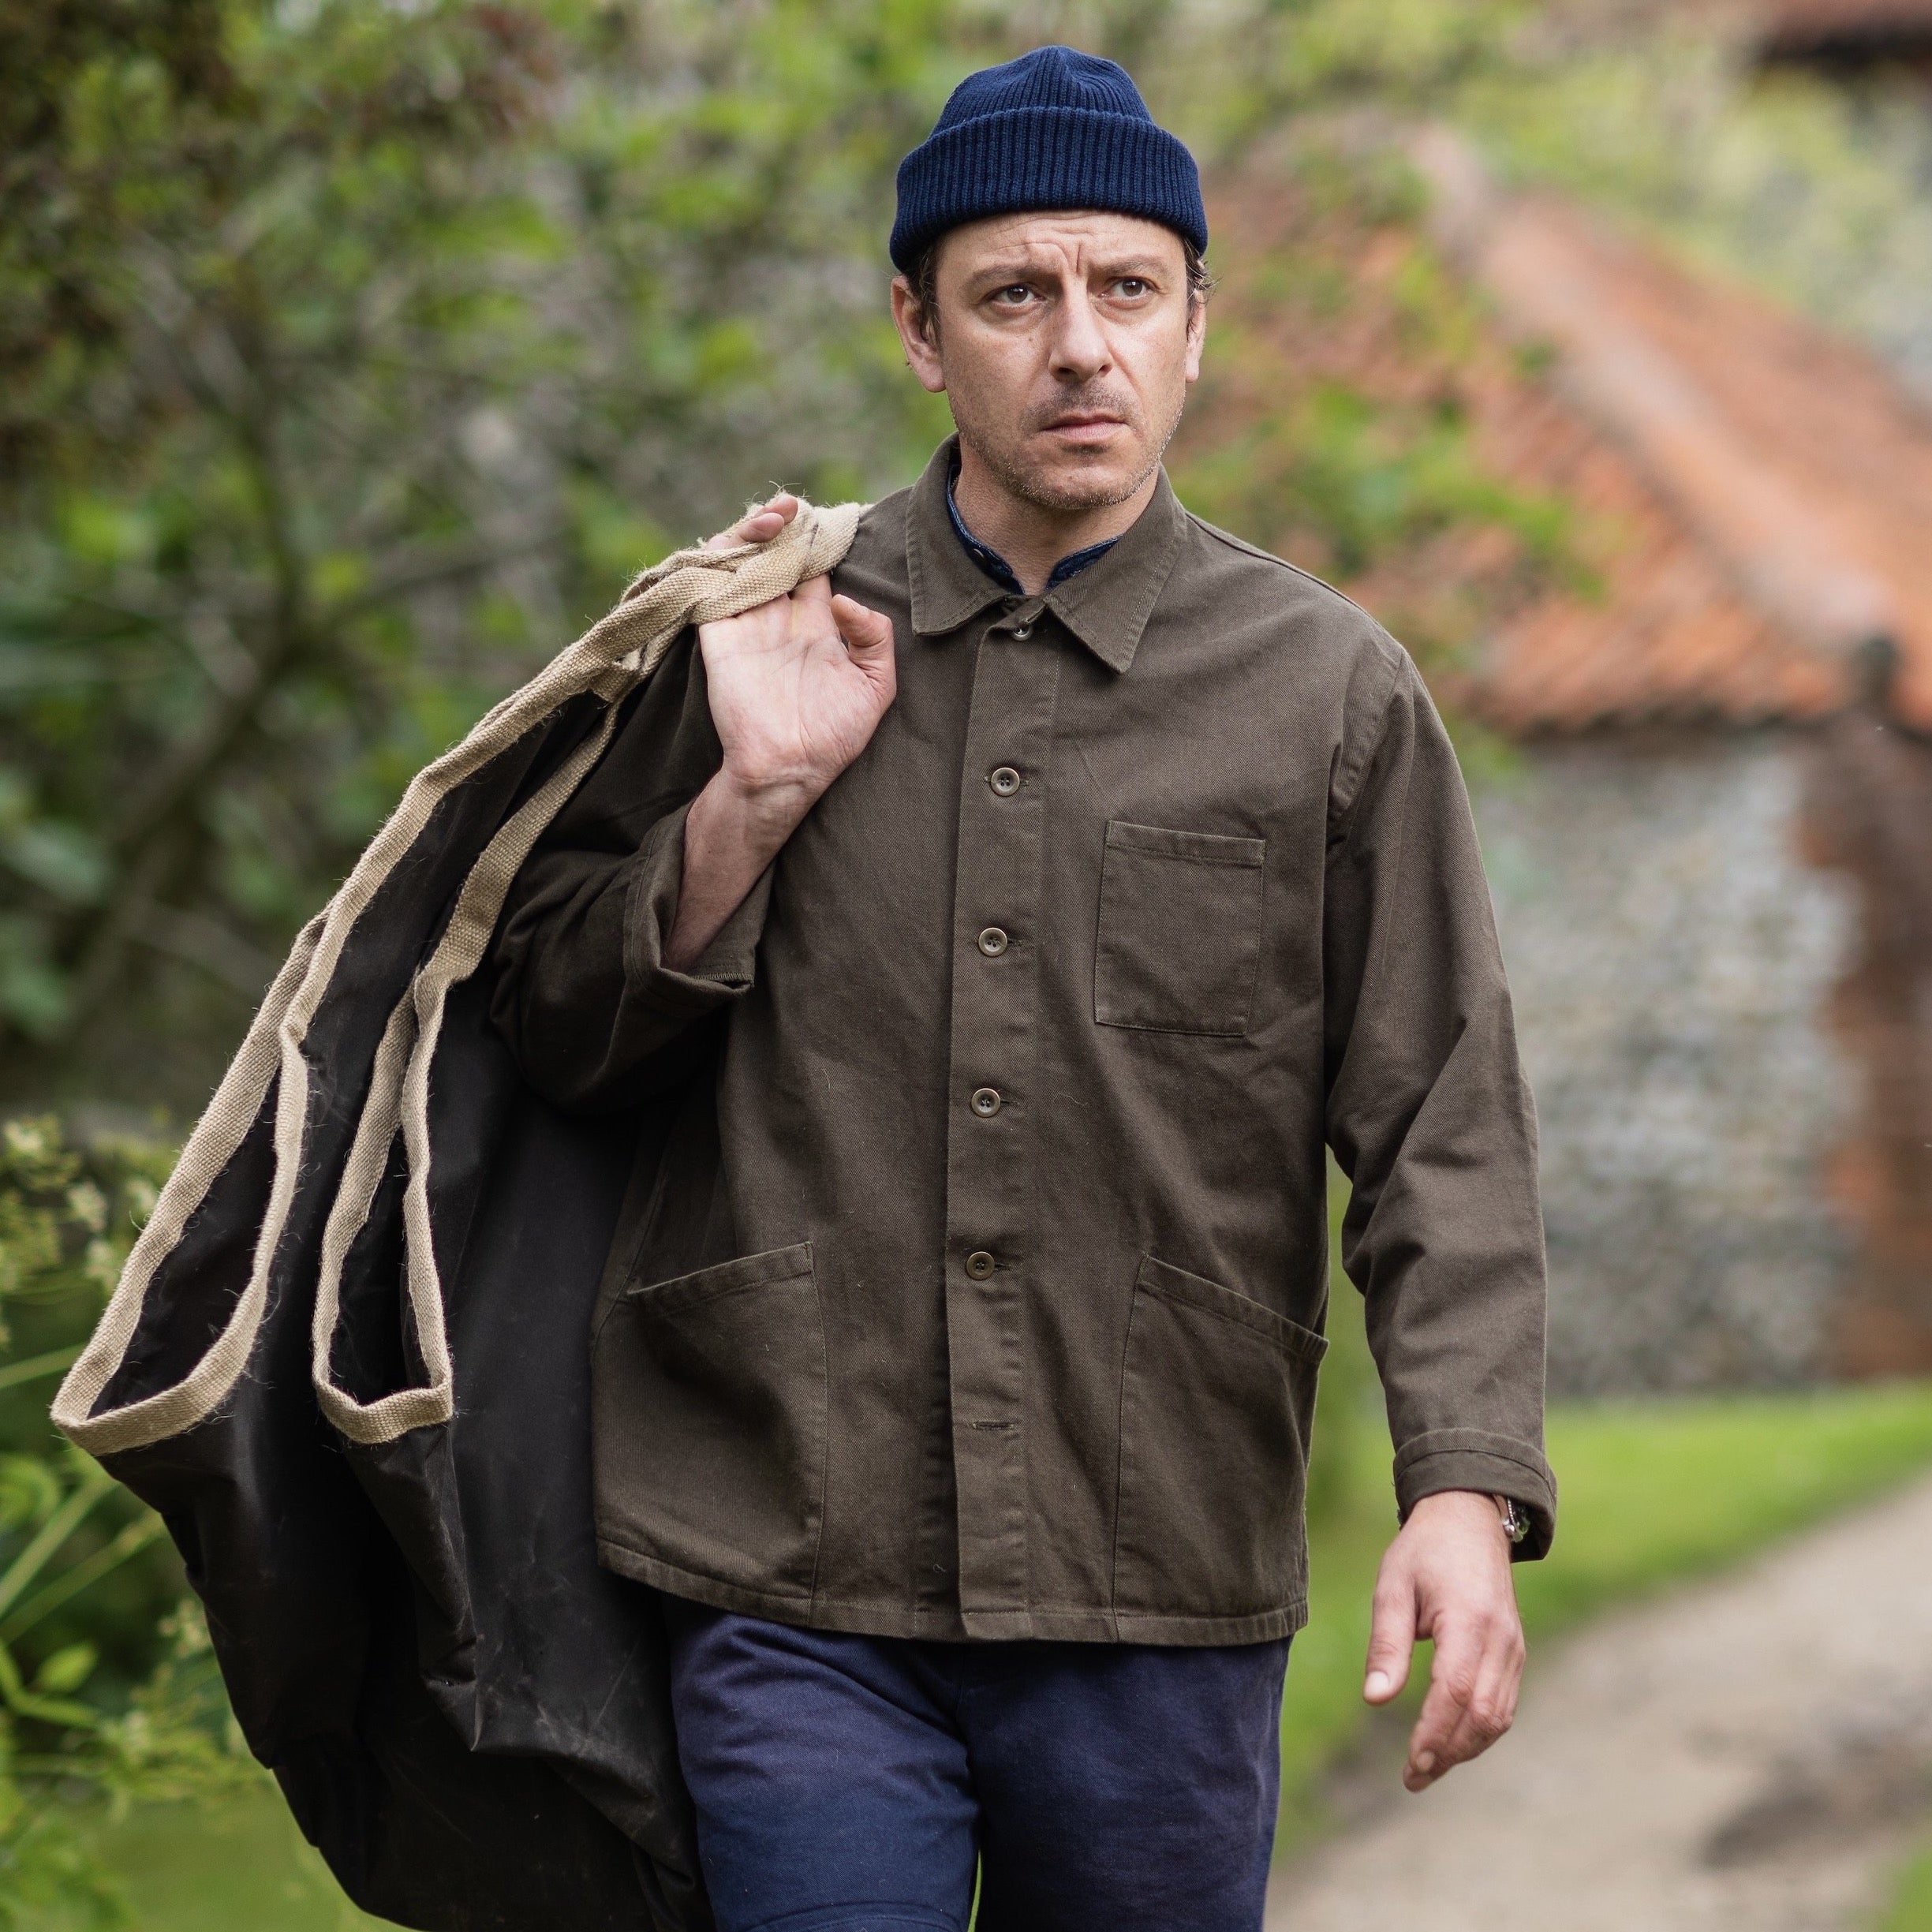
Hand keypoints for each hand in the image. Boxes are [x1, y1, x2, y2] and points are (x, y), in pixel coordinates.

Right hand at [661, 496, 894, 973]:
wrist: (787, 769)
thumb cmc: (834, 737)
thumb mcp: (875, 686)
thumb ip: (875, 638)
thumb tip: (843, 597)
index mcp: (816, 623)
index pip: (814, 564)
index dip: (819, 536)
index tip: (830, 518)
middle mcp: (779, 616)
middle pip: (776, 550)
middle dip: (785, 522)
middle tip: (796, 508)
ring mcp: (746, 621)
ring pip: (744, 556)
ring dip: (755, 528)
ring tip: (776, 516)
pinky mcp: (718, 631)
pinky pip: (712, 581)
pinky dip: (722, 554)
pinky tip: (748, 541)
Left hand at [1363, 1490, 1524, 1792]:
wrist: (1468, 1518)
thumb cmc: (1423, 1551)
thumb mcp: (1393, 1587)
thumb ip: (1387, 1645)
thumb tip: (1375, 1700)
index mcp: (1468, 1619)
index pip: (1455, 1692)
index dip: (1434, 1734)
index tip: (1410, 1765)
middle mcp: (1500, 1639)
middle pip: (1482, 1715)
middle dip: (1448, 1753)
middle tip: (1412, 1778)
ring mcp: (1514, 1647)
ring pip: (1498, 1716)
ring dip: (1465, 1749)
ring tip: (1427, 1769)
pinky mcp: (1515, 1652)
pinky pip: (1504, 1704)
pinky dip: (1480, 1730)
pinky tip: (1451, 1742)